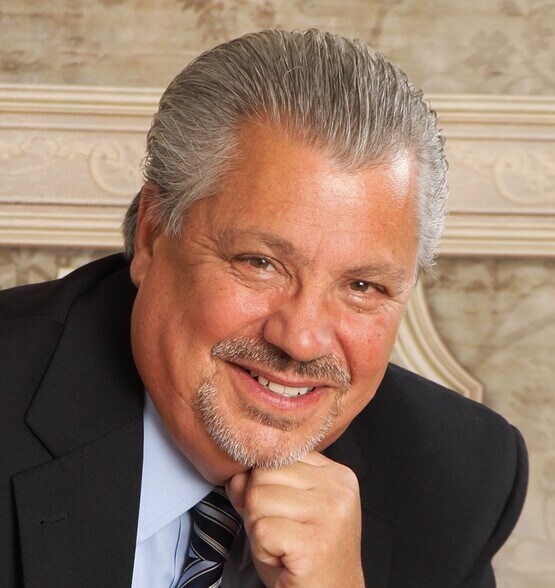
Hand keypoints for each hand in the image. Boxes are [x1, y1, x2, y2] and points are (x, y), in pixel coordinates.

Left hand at [226, 452, 364, 587]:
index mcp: (335, 474)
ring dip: (258, 529)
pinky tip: (283, 559)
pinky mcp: (316, 542)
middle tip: (281, 534)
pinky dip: (262, 549)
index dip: (266, 486)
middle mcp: (338, 488)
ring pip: (257, 498)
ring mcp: (331, 513)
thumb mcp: (282, 512)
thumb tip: (235, 473)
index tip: (285, 514)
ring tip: (282, 545)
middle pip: (264, 473)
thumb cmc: (306, 558)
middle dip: (258, 507)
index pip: (278, 454)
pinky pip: (262, 529)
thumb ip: (259, 485)